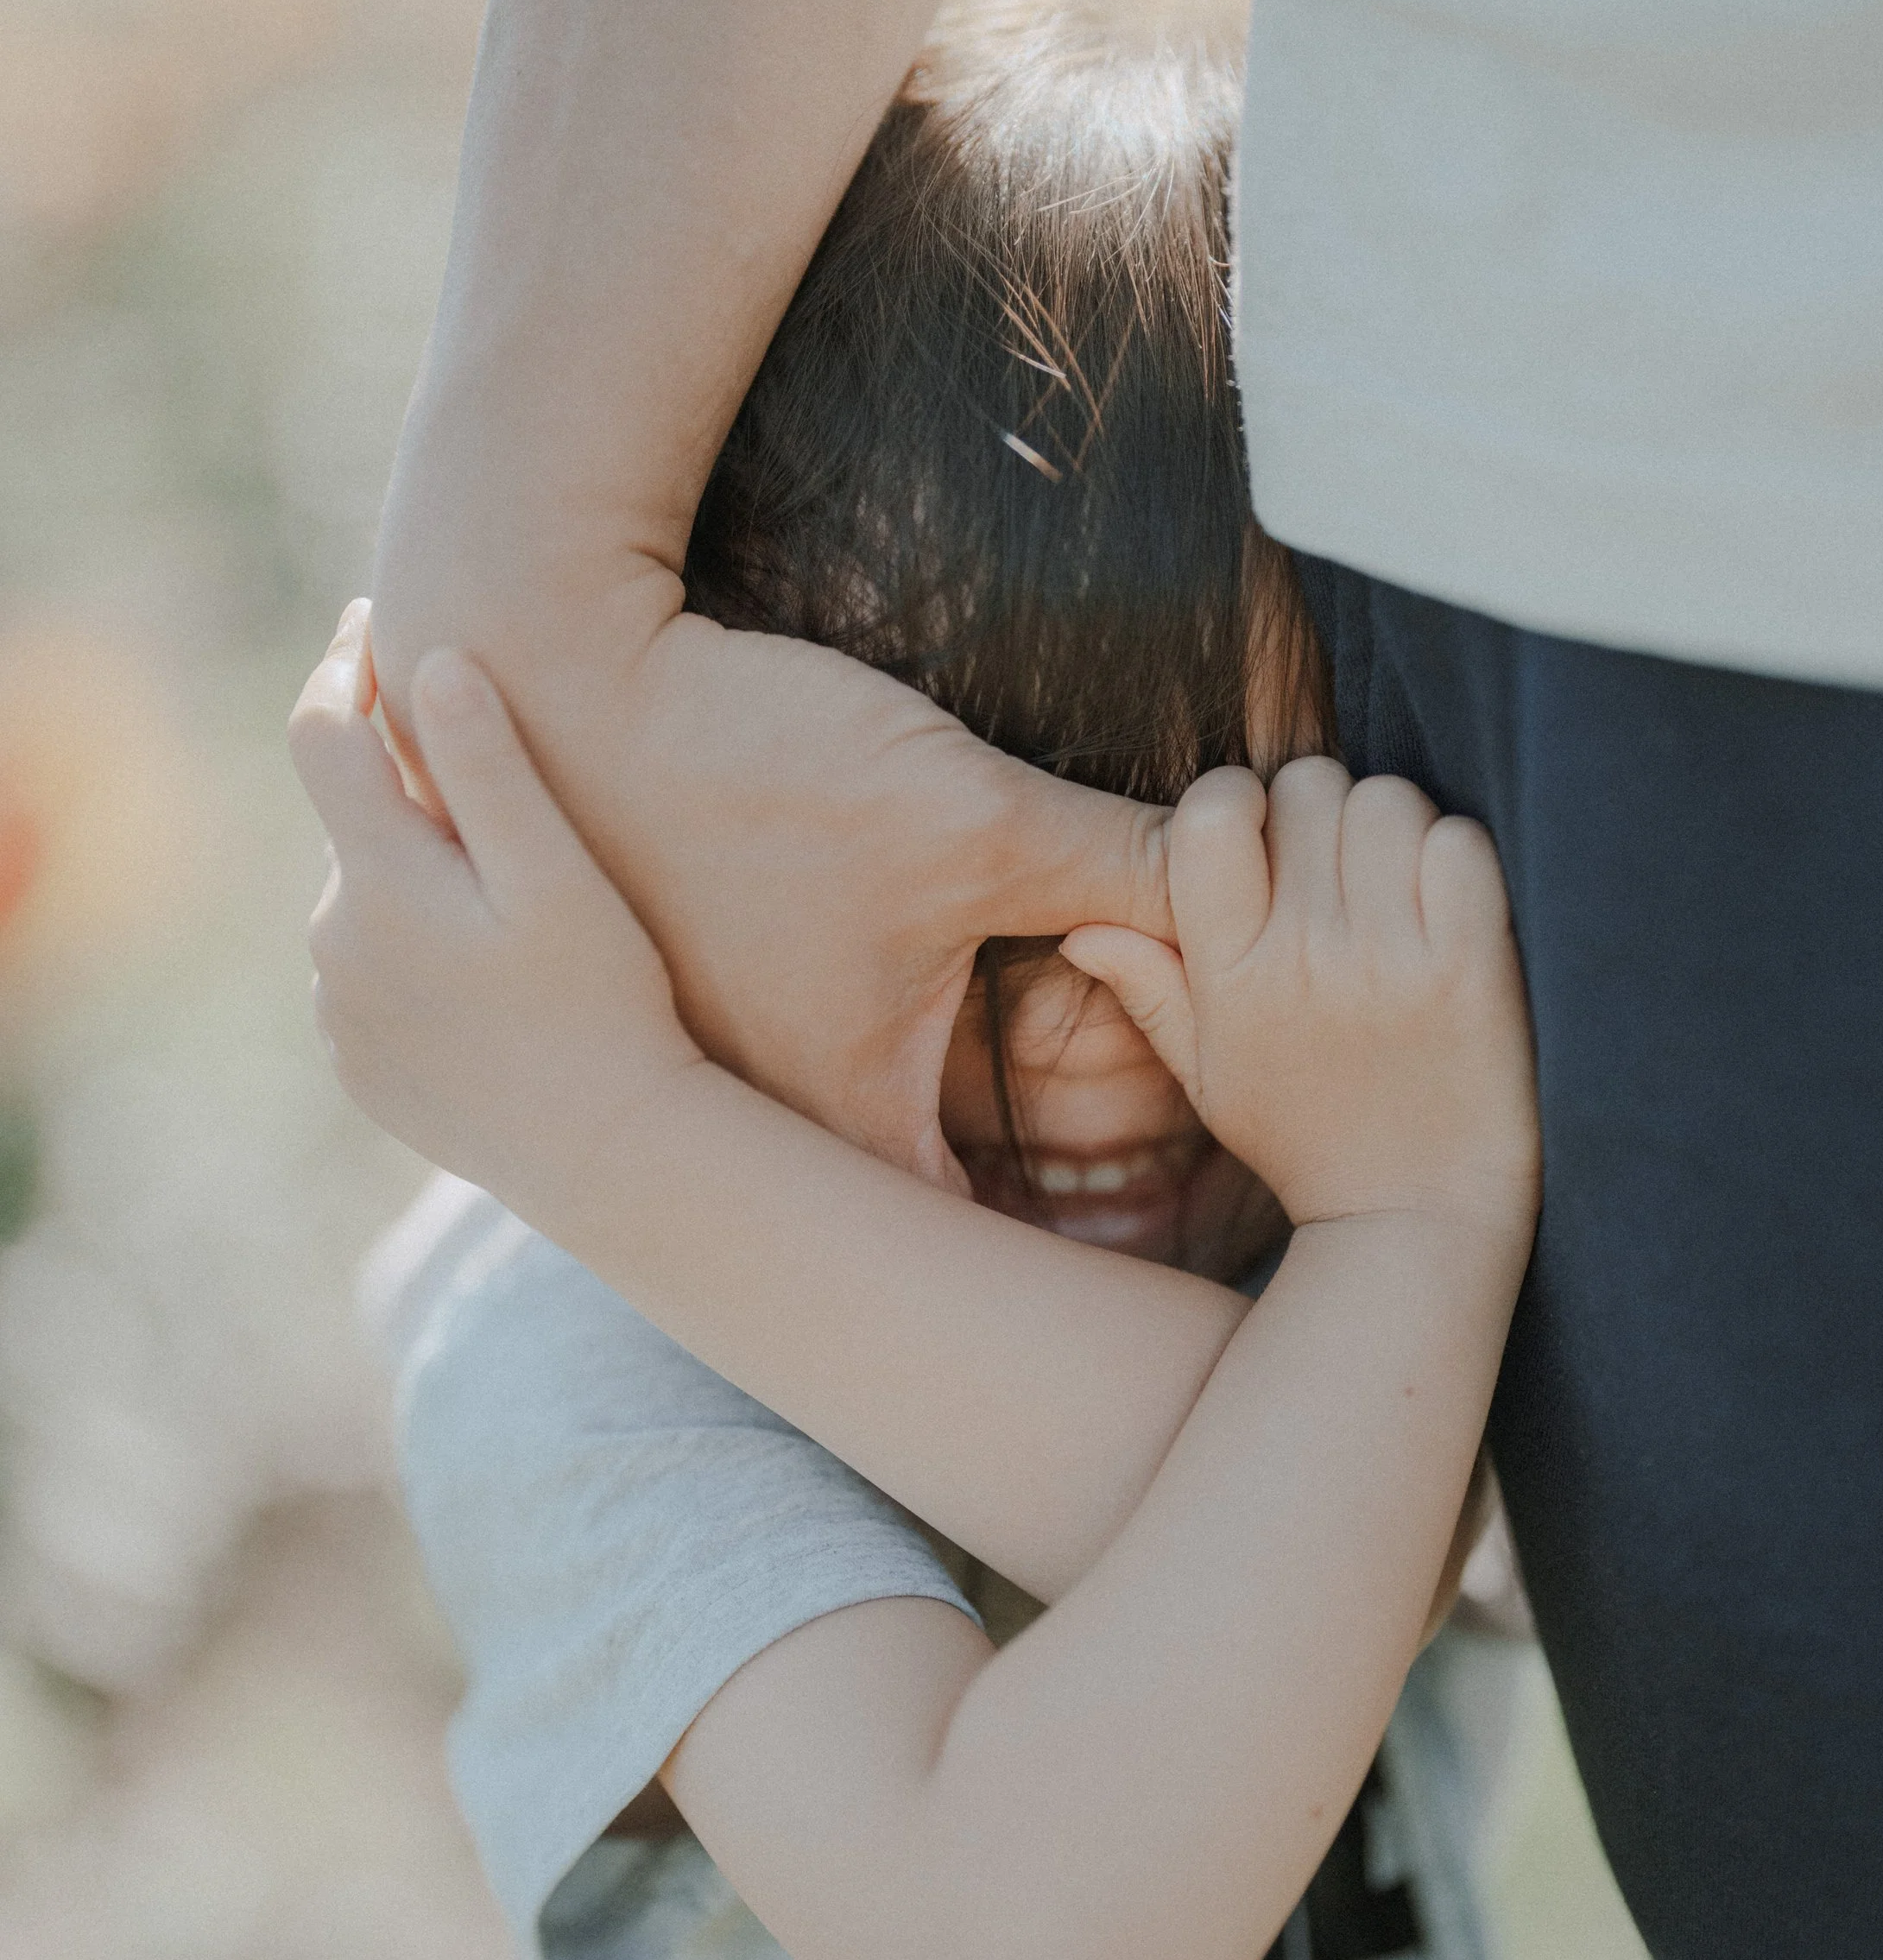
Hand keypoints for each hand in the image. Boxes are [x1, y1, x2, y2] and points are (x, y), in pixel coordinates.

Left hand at [290, 624, 700, 1218]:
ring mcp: (340, 1012)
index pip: (321, 732)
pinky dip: (417, 957)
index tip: (373, 619)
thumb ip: (492, 768)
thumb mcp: (559, 876)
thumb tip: (433, 663)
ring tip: (507, 894)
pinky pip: (375, 981)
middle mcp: (334, 942)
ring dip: (416, 880)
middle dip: (405, 791)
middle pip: (353, 826)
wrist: (606, 1157)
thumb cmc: (604, 1005)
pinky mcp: (361, 1067)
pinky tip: (492, 976)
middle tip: (492, 774)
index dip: (345, 665)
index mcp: (376, 878)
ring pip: (367, 906)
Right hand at [366, 593, 1173, 1192]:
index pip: (982, 1259)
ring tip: (1048, 1156)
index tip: (1157, 1276)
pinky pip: (795, 1076)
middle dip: (1024, 1219)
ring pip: (857, 1147)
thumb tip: (1251, 868)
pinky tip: (909, 1025)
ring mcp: (714, 1077)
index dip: (1078, 1269)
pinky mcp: (688, 1004)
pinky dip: (866, 1067)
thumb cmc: (756, 764)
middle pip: (923, 1222)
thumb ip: (1122, 862)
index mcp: (844, 1125)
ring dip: (943, 1143)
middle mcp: (767, 1132)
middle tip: (1137, 1239)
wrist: (554, 682)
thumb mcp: (969, 818)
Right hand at [1063, 760, 1539, 1237]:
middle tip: (1336, 868)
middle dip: (1320, 809)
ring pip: (1385, 799)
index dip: (1240, 800)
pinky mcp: (1469, 968)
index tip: (1262, 841)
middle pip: (1307, 784)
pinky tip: (1446, 905)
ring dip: (1392, 827)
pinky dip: (1455, 856)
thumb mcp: (1209, 1076)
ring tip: (1393, 887)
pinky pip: (1459, 843)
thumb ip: (1151, 990)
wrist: (1416, 1222)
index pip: (1213, 811)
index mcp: (1228, 974)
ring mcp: (1389, 960)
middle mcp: (1301, 957)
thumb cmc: (1307, 1140)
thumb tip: (1080, 927)